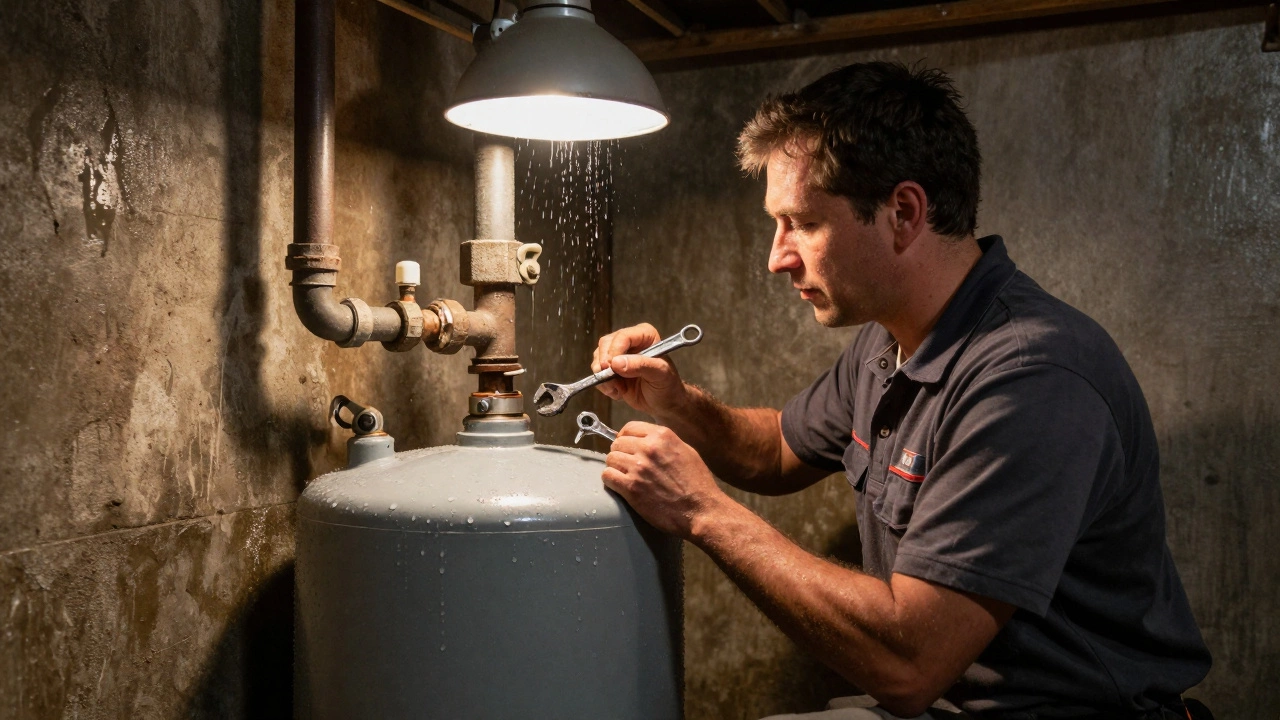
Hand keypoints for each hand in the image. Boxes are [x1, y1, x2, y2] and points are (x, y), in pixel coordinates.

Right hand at [591, 323, 687, 416]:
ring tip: (619, 388)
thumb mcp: (660, 375)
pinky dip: (604, 385)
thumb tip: (617, 363)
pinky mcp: (612, 369)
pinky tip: (618, 391)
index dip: (614, 351)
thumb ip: (641, 366)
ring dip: (604, 376)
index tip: (612, 366)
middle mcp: (630, 342)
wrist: (664, 403)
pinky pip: (598, 373)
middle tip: (610, 378)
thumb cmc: (668, 386)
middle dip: (605, 363)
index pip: (623, 336)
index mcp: (645, 336)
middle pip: (605, 344)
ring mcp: (619, 355)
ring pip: (598, 358)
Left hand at [602, 422, 725, 538]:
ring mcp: (638, 467)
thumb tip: (646, 441)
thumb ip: (664, 443)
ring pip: (610, 459)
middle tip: (627, 466)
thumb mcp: (686, 451)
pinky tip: (620, 486)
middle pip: (617, 443)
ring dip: (615, 468)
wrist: (701, 510)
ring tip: (625, 477)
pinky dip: (611, 480)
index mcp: (662, 436)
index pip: (630, 428)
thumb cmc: (697, 483)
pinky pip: (607, 476)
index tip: (627, 447)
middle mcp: (648, 448)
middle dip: (620, 454)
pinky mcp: (631, 487)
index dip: (625, 438)